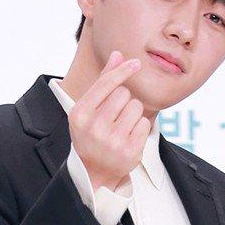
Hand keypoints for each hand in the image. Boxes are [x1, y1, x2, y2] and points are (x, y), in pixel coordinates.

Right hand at [68, 50, 151, 190]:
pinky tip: (128, 136)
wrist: (93, 171)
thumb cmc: (90, 133)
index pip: (106, 84)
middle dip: (123, 100)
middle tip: (114, 115)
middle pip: (124, 93)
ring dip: (133, 112)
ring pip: (136, 106)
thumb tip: (117, 54)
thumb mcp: (88, 108)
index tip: (136, 62)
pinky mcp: (130, 151)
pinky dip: (139, 127)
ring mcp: (112, 141)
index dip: (122, 70)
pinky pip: (145, 123)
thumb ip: (103, 80)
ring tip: (121, 126)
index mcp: (80, 113)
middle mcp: (94, 127)